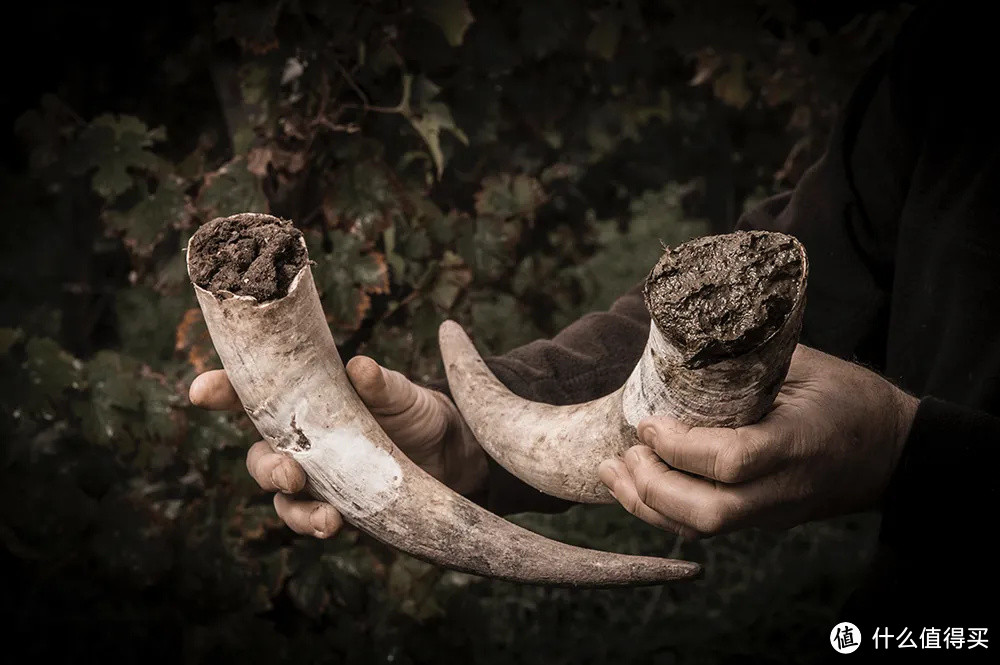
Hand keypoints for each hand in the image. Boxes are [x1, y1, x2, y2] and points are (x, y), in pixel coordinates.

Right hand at [189, 356, 487, 537]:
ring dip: (291, 504)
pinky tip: (333, 523)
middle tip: (288, 471)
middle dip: (265, 466)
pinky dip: (316, 524)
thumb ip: (381, 385)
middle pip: (260, 454)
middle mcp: (301, 440)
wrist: (451, 455)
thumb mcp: (401, 394)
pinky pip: (310, 519)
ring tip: (321, 514)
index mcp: (305, 400)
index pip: (253, 394)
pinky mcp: (335, 506)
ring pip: (281, 494)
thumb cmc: (415, 411)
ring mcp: (316, 477)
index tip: (202, 390)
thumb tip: (360, 368)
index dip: (222, 390)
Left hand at [598, 344, 918, 538]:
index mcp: (798, 443)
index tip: (649, 424)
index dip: (680, 448)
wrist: (894, 451)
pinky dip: (663, 512)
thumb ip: (750, 358)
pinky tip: (634, 486)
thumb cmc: (850, 397)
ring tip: (613, 470)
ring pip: (702, 530)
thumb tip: (688, 334)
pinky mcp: (762, 520)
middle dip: (653, 487)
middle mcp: (783, 488)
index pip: (731, 461)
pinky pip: (707, 528)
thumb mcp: (808, 365)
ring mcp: (773, 511)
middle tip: (625, 452)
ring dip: (647, 505)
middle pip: (709, 513)